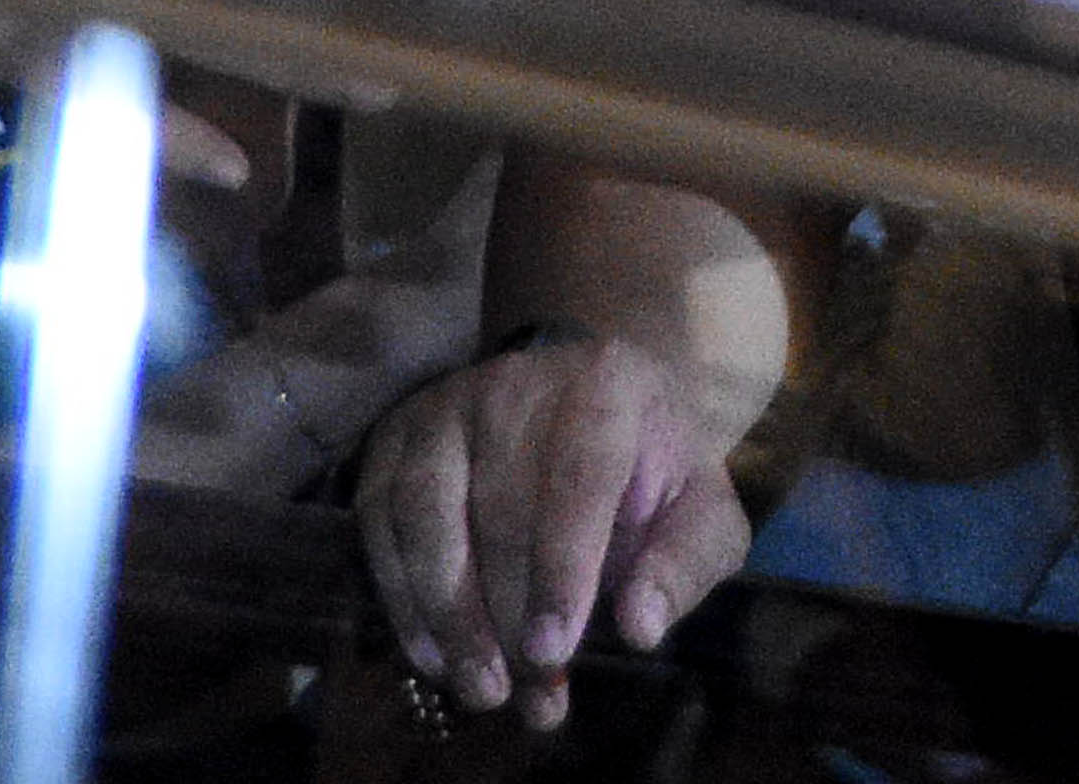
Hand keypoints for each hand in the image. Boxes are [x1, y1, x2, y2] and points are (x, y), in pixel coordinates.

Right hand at [358, 329, 756, 726]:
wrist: (592, 402)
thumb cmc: (651, 469)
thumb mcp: (699, 510)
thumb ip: (684, 564)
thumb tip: (640, 626)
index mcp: (606, 386)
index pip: (577, 478)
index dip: (561, 569)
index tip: (553, 651)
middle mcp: (514, 383)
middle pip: (498, 509)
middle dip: (509, 616)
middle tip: (530, 696)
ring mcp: (446, 406)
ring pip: (426, 513)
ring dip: (448, 612)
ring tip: (479, 687)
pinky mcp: (397, 438)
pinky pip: (380, 520)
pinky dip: (401, 596)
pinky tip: (433, 655)